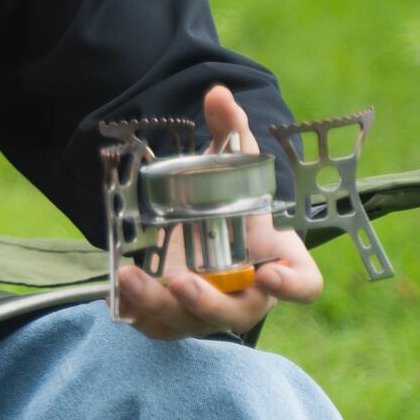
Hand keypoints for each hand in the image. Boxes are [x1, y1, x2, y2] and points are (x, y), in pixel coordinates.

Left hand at [115, 85, 324, 340]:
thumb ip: (232, 133)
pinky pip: (155, 325)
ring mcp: (208, 310)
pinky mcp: (172, 316)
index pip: (304, 286)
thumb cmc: (233, 204)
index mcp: (280, 262)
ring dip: (159, 306)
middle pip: (238, 315)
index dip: (292, 285)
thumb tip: (217, 94)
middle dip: (209, 304)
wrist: (200, 226)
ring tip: (131, 278)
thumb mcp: (234, 166)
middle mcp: (247, 294)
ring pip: (189, 322)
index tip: (269, 274)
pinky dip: (136, 311)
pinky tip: (115, 292)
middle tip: (183, 282)